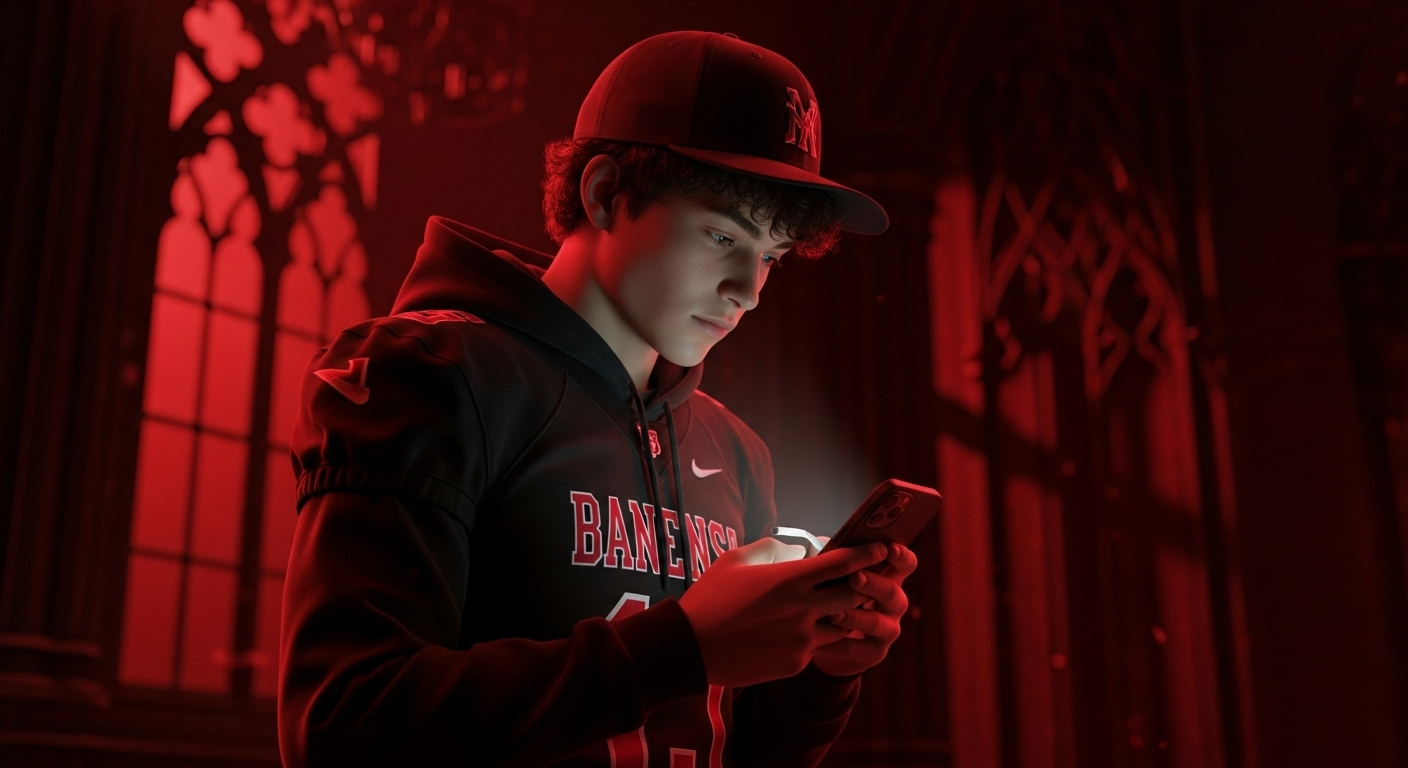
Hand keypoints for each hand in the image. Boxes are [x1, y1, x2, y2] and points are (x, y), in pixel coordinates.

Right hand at [677, 538, 888, 686]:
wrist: (690, 647)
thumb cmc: (710, 597)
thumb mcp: (737, 560)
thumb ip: (773, 549)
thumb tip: (799, 549)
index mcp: (790, 579)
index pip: (844, 562)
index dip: (868, 554)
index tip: (882, 548)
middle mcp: (803, 609)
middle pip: (856, 594)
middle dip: (867, 584)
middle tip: (872, 578)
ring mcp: (802, 639)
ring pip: (843, 623)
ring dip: (844, 613)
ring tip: (842, 605)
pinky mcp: (796, 662)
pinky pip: (819, 646)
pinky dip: (818, 636)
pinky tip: (806, 630)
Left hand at [810, 543, 917, 676]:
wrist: (832, 640)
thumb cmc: (834, 596)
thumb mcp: (839, 578)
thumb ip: (841, 563)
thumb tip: (830, 545)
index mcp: (889, 578)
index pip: (906, 564)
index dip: (902, 556)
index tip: (890, 548)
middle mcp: (894, 604)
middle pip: (892, 592)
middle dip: (873, 584)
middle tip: (854, 577)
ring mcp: (888, 630)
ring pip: (877, 623)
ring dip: (855, 617)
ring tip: (833, 614)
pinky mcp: (874, 653)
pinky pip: (858, 649)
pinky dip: (839, 644)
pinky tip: (821, 641)